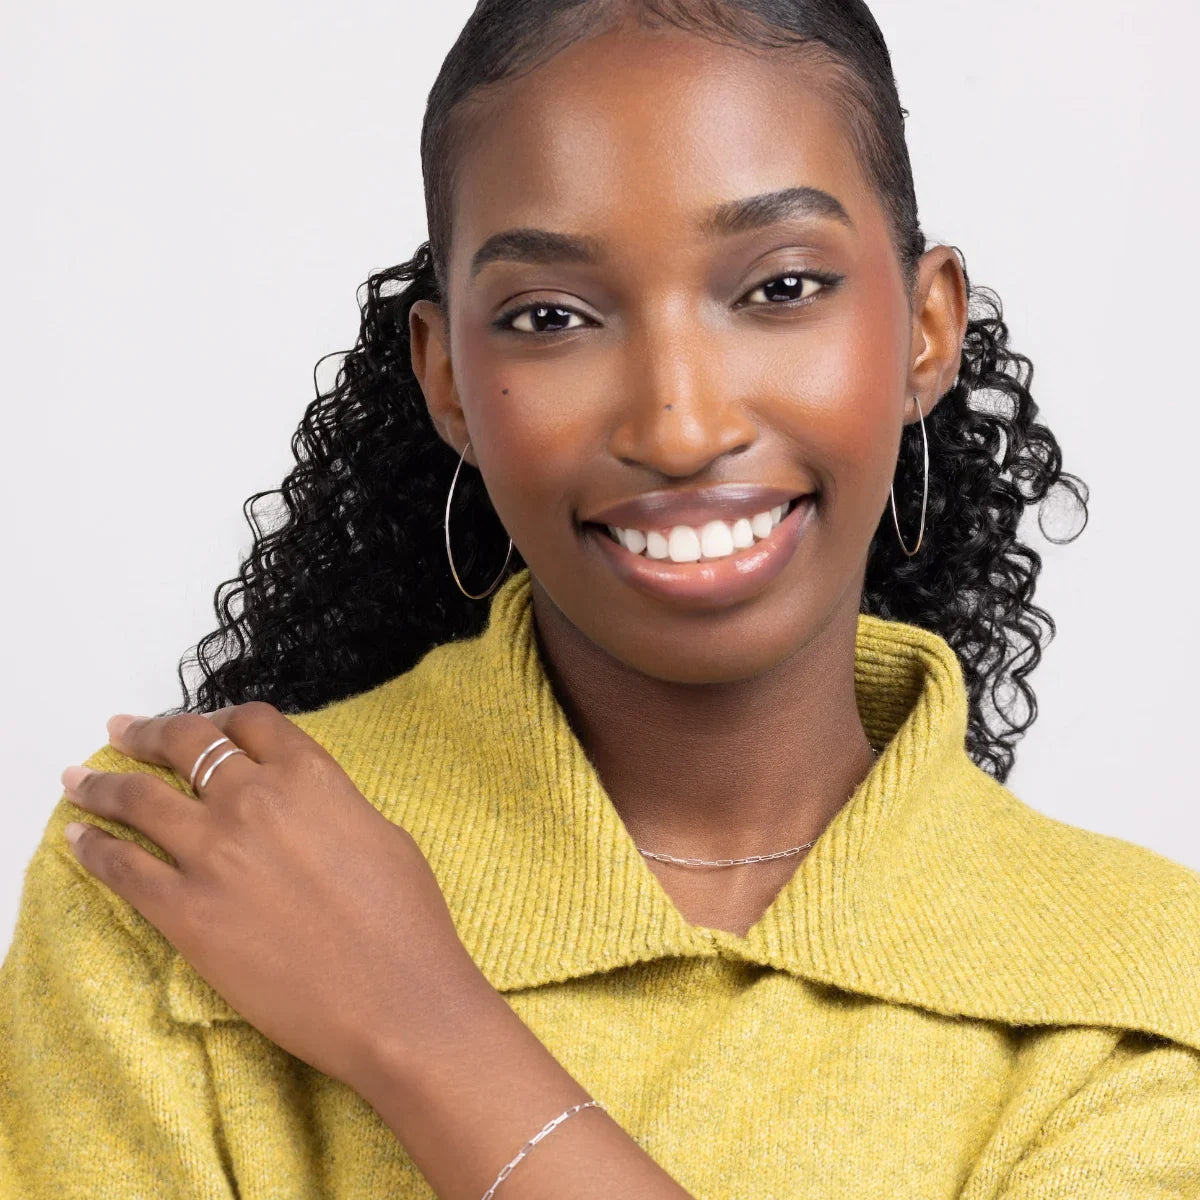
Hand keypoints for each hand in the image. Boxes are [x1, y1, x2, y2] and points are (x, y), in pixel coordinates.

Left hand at [59, 702, 487, 1091]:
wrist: (393, 997)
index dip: (218, 718)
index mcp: (309, 775)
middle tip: (121, 729)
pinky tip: (78, 837)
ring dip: (101, 783)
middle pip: (184, 743)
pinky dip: (94, 846)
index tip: (200, 727)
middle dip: (146, 732)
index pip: (248, 722)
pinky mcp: (185, 911)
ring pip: (139, 798)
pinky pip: (123, 866)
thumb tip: (302, 808)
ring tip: (77, 778)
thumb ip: (329, 805)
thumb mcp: (380, 833)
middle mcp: (254, 799)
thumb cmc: (406, 920)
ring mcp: (213, 853)